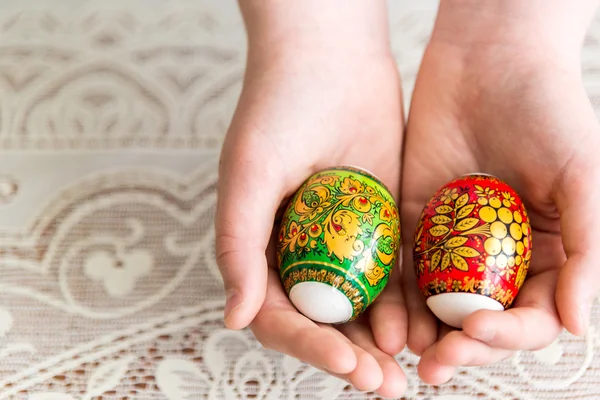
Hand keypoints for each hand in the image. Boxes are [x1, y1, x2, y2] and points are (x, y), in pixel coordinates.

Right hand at [215, 3, 406, 394]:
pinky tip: (420, 327)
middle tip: (383, 385)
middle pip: (322, 321)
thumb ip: (237, 246)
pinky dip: (402, 304)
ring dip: (379, 342)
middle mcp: (298, 251)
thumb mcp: (248, 175)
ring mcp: (339, 240)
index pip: (280, 315)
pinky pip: (390, 272)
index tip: (344, 362)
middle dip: (349, 358)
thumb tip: (234, 319)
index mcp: (259, 247)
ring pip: (359, 306)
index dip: (309, 345)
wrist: (329, 59)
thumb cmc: (277, 110)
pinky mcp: (377, 222)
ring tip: (405, 372)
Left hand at [401, 0, 599, 383]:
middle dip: (460, 345)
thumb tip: (577, 325)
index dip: (507, 334)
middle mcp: (500, 256)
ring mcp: (455, 241)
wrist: (491, 62)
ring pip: (438, 301)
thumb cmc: (549, 112)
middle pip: (480, 318)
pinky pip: (404, 264)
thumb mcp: (582, 178)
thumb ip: (587, 250)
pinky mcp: (415, 220)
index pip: (530, 314)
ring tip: (405, 353)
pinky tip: (383, 316)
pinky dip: (395, 293)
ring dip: (423, 331)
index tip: (478, 331)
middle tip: (434, 364)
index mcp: (548, 254)